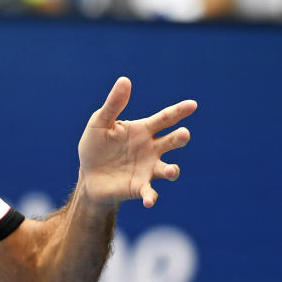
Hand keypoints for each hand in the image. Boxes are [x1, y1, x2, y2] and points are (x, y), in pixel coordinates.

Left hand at [78, 77, 196, 207]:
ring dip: (172, 170)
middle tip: (184, 134)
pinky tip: (149, 201)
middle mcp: (152, 149)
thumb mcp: (99, 124)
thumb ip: (113, 105)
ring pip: (168, 169)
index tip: (192, 105)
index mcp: (143, 131)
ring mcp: (148, 169)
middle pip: (171, 142)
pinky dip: (152, 197)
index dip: (179, 111)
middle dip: (179, 139)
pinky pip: (150, 193)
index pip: (165, 119)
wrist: (88, 176)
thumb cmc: (96, 147)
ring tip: (171, 170)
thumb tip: (125, 80)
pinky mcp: (140, 188)